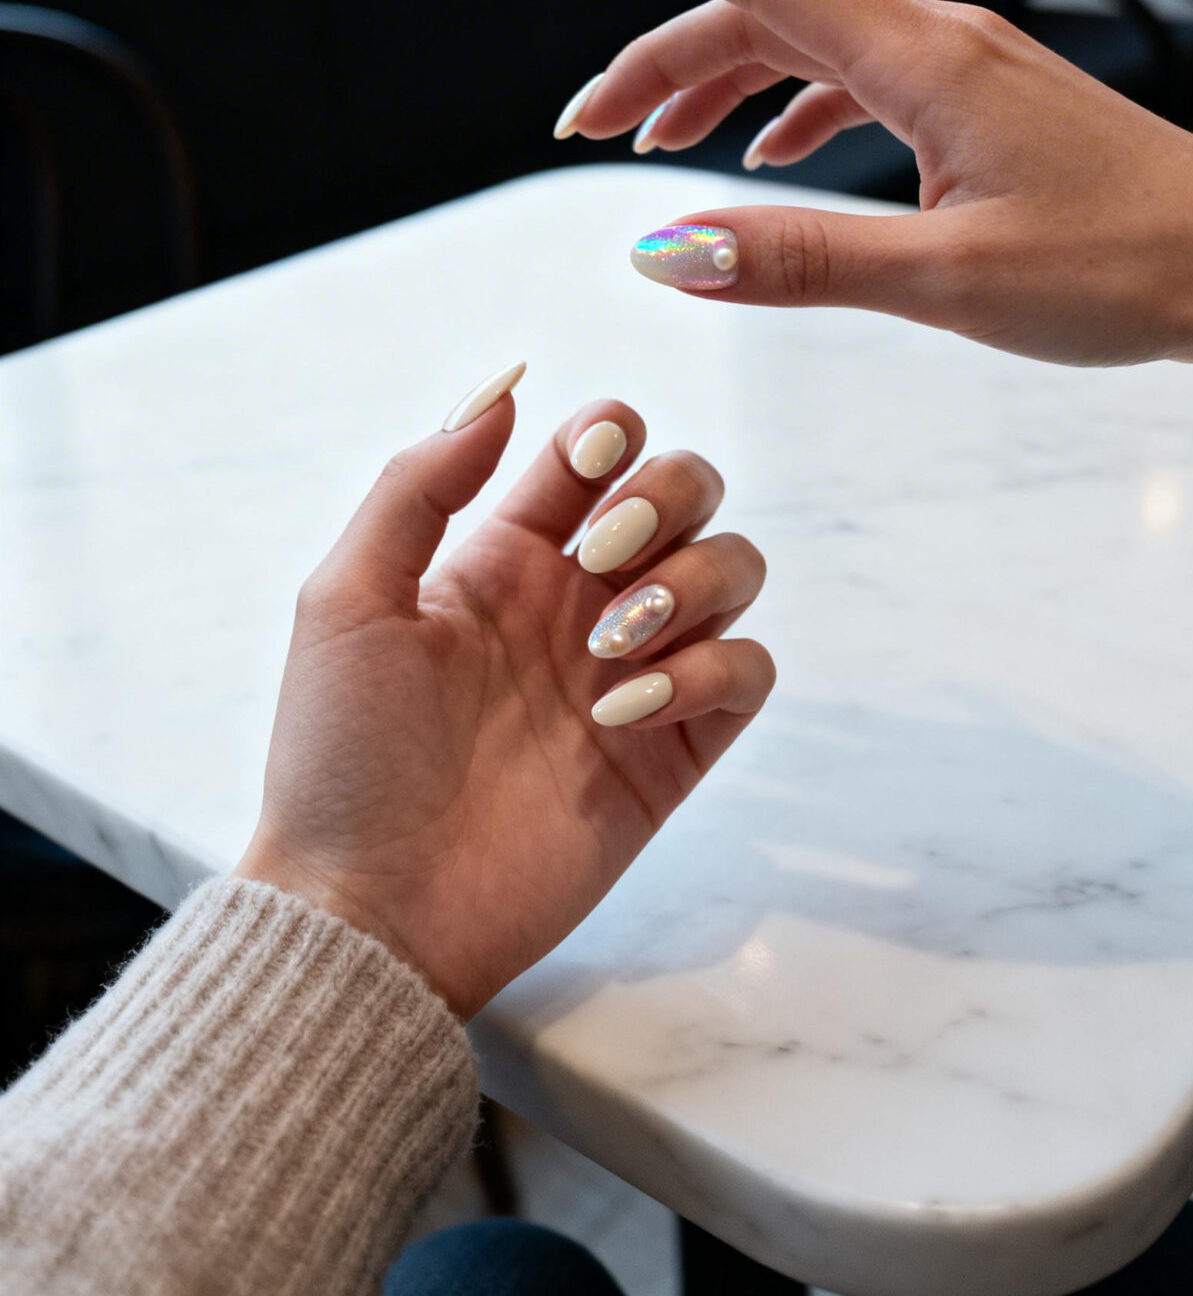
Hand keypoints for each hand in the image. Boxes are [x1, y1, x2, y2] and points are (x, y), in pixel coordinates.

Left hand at [236, 380, 770, 1017]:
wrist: (370, 906)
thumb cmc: (341, 755)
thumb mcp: (348, 599)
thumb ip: (420, 484)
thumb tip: (503, 389)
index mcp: (507, 555)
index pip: (600, 447)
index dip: (612, 434)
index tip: (587, 465)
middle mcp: (581, 600)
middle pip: (689, 489)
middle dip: (667, 497)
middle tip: (603, 558)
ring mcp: (635, 671)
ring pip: (735, 568)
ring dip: (692, 581)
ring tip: (610, 647)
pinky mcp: (675, 751)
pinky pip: (748, 671)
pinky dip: (711, 670)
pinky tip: (627, 709)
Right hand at [558, 0, 1192, 392]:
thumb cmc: (1127, 265)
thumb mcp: (946, 279)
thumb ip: (801, 259)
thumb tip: (671, 251)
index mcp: (925, 59)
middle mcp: (939, 41)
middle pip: (765, 12)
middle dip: (662, 59)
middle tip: (587, 125)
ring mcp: (964, 66)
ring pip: (808, 44)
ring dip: (721, 86)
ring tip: (655, 146)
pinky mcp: (983, 102)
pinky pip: (859, 79)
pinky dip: (792, 108)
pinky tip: (770, 159)